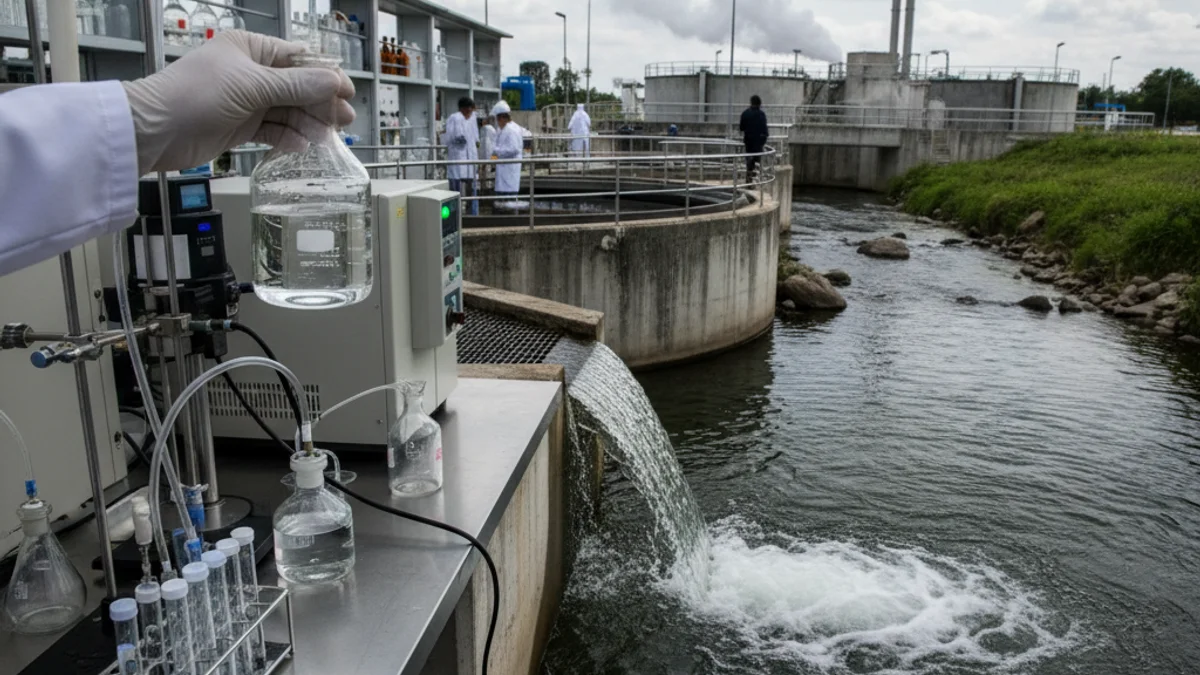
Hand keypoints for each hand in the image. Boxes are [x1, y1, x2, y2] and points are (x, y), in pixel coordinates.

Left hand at [123, 30, 354, 173]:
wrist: (156, 130)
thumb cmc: (195, 95)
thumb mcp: (252, 86)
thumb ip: (296, 86)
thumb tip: (333, 82)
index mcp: (249, 49)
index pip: (297, 59)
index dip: (324, 75)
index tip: (347, 91)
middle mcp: (249, 72)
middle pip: (296, 88)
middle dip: (320, 104)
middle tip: (345, 120)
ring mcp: (245, 101)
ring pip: (287, 111)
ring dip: (307, 124)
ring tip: (326, 138)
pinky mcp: (240, 126)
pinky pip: (273, 131)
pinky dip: (287, 138)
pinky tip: (301, 145)